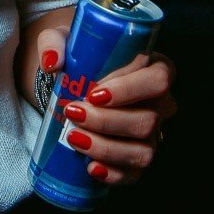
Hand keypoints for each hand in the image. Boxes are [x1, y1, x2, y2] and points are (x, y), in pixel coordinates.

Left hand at [36, 27, 177, 185]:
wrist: (73, 81)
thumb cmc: (79, 55)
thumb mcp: (64, 39)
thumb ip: (54, 42)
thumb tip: (52, 62)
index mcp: (154, 68)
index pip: (158, 79)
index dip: (130, 89)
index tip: (94, 93)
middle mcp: (160, 103)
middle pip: (149, 119)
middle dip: (108, 121)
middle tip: (73, 113)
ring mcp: (152, 134)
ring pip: (144, 150)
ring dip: (107, 148)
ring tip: (74, 138)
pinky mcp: (137, 157)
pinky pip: (134, 174)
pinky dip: (113, 174)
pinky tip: (90, 167)